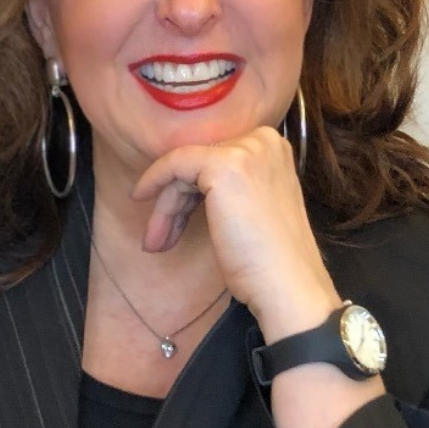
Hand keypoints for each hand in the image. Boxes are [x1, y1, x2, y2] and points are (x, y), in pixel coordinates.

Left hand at [131, 126, 340, 340]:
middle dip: (174, 202)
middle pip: (200, 164)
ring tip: (155, 243)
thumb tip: (185, 188)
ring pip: (185, 168)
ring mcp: (246, 151)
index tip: (171, 220)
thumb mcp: (251, 211)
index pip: (218, 161)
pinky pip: (175, 163)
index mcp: (274, 150)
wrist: (287, 286)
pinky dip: (154, 180)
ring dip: (165, 207)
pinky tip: (140, 198)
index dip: (190, 190)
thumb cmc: (269, 262)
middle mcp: (263, 141)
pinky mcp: (224, 166)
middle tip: (158, 239)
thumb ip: (230, 191)